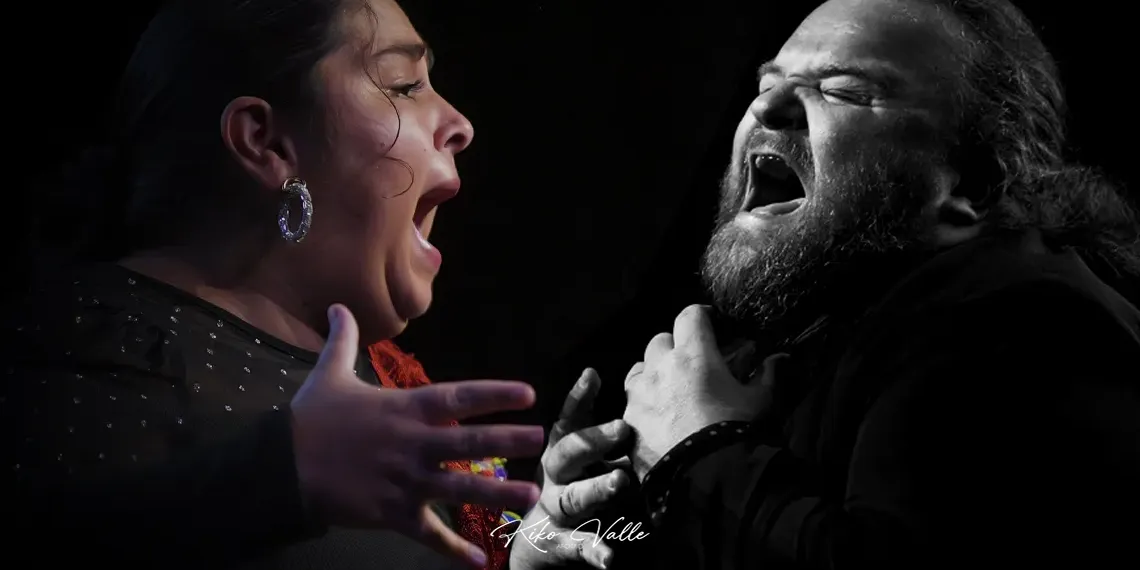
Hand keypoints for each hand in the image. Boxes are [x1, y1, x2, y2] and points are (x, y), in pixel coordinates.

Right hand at [291, 304, 545, 567]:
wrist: (279, 466)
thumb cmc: (310, 419)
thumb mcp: (328, 374)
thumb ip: (344, 340)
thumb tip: (338, 306)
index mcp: (405, 409)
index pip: (459, 397)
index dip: (495, 394)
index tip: (528, 394)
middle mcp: (412, 444)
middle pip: (468, 443)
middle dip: (507, 440)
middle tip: (540, 439)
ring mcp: (404, 481)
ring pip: (460, 490)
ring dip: (498, 493)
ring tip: (531, 495)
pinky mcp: (392, 513)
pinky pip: (429, 534)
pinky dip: (453, 549)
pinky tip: (480, 562)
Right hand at [507, 369, 631, 569]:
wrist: (537, 540)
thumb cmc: (568, 483)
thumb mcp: (574, 451)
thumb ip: (586, 420)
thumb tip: (593, 373)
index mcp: (559, 450)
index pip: (568, 420)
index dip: (578, 399)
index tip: (592, 377)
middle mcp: (554, 476)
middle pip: (568, 454)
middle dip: (593, 441)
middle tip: (622, 428)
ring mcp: (556, 508)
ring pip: (574, 497)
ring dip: (596, 488)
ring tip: (620, 481)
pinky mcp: (560, 542)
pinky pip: (578, 545)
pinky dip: (594, 550)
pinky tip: (610, 557)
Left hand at [623, 304, 775, 480]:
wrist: (706, 481)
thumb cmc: (736, 434)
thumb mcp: (760, 402)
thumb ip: (767, 375)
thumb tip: (779, 359)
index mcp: (694, 355)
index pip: (690, 316)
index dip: (701, 317)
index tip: (709, 325)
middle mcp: (660, 368)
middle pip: (661, 340)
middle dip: (675, 347)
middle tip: (691, 364)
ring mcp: (639, 395)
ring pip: (639, 368)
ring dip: (653, 372)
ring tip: (669, 390)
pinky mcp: (628, 421)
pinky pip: (630, 401)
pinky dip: (642, 403)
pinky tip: (657, 418)